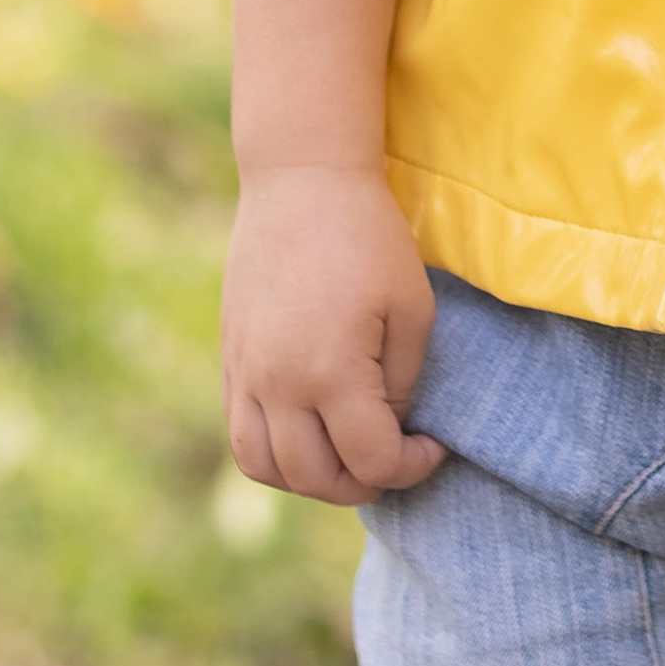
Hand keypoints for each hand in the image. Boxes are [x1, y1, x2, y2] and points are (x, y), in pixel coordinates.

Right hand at [222, 162, 447, 505]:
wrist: (301, 183)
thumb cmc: (370, 239)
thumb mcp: (411, 309)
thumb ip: (402, 383)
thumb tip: (389, 429)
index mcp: (331, 373)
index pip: (371, 461)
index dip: (412, 467)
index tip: (433, 444)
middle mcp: (279, 385)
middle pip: (316, 479)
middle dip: (364, 482)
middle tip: (394, 457)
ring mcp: (246, 376)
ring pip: (267, 468)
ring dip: (311, 480)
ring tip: (348, 455)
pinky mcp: (231, 362)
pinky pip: (242, 436)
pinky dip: (275, 455)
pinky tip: (309, 436)